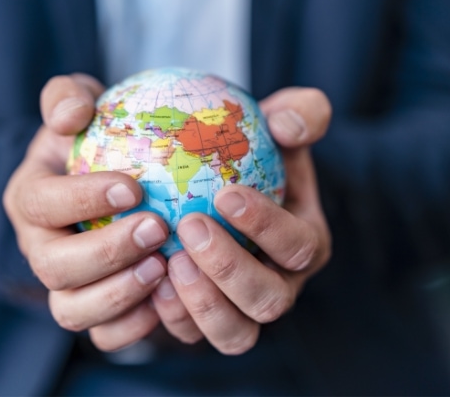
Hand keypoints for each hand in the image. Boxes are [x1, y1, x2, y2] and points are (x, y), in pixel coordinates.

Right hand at [3, 74, 169, 350]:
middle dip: (105, 251)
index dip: (81, 199)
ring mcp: (63, 285)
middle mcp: (39, 247)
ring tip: (163, 267)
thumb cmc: (96, 139)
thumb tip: (72, 114)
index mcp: (29, 198)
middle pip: (53, 266)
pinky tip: (167, 299)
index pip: (40, 203)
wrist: (110, 182)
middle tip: (157, 228)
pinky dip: (132, 326)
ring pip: (72, 309)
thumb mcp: (78, 104)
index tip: (133, 187)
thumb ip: (66, 96)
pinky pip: (102, 335)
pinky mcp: (93, 310)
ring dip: (118, 294)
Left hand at [151, 87, 331, 353]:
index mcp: (302, 243)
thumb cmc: (249, 153)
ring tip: (167, 263)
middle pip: (268, 301)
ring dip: (202, 304)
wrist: (212, 185)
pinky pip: (191, 336)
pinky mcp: (203, 322)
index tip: (227, 194)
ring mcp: (241, 311)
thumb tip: (289, 125)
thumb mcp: (278, 122)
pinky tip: (146, 279)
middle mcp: (278, 285)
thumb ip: (298, 113)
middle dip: (230, 269)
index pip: (298, 246)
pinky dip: (170, 317)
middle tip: (190, 226)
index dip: (267, 226)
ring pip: (234, 334)